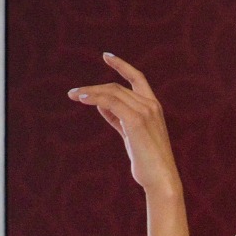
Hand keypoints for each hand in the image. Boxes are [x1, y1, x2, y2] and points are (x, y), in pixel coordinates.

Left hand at [69, 53, 179, 196]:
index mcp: (153, 107)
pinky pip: (110, 102)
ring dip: (90, 92)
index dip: (122, 66)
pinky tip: (82, 99)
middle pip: (117, 87)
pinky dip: (95, 98)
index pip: (137, 79)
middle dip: (94, 89)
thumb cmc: (148, 161)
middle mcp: (151, 105)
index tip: (107, 56)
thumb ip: (119, 119)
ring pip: (112, 92)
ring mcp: (145, 112)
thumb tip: (101, 105)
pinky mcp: (136, 121)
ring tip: (74, 95)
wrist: (161, 179)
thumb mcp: (132, 136)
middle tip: (74, 93)